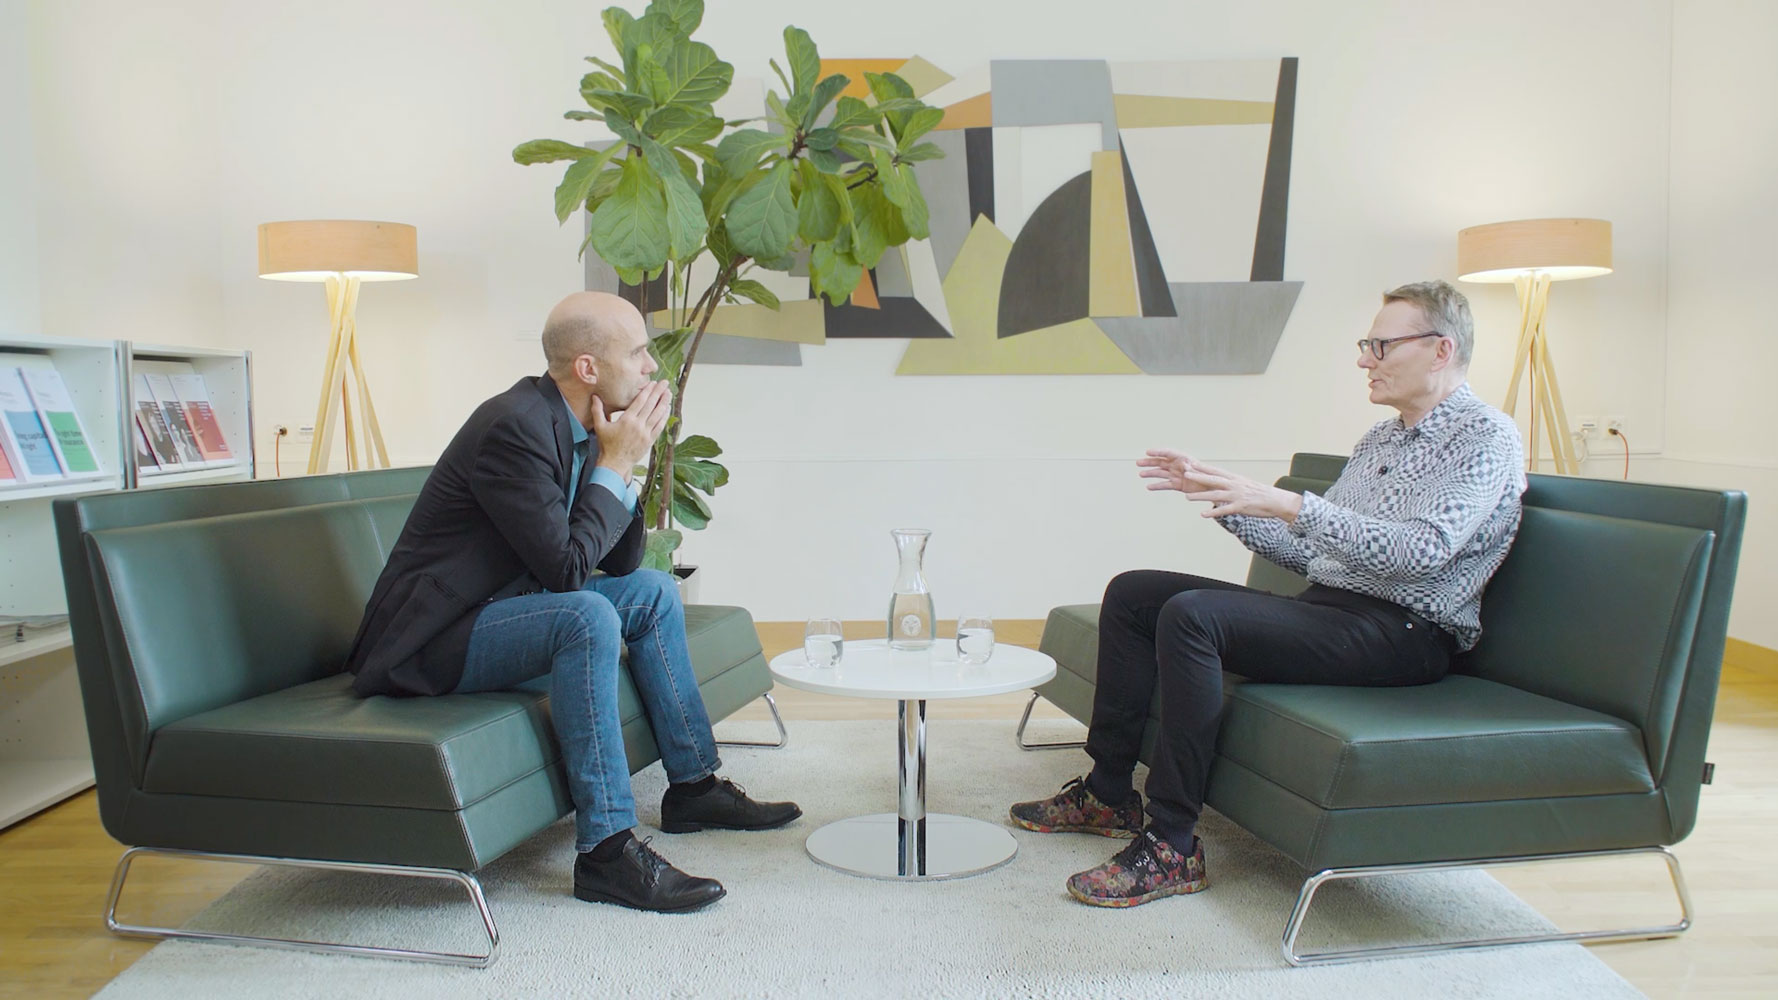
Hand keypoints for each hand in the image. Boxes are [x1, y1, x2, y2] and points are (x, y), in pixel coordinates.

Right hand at [592, 380, 671, 473]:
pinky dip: (664, 417)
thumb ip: (597, 410)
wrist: (615, 464)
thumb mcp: (600, 426)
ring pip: (657, 415)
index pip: (640, 401)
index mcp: (627, 420)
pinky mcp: (650, 441)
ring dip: (664, 403)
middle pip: (651, 405)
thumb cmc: (606, 445)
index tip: (653, 383)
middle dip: (659, 392)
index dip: (648, 391)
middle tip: (665, 383)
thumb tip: (594, 397)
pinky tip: (667, 410)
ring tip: (669, 393)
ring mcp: (645, 433)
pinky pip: (659, 427)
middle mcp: (638, 425)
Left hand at [1138, 449, 1302, 521]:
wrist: (1275, 500)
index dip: (1201, 467)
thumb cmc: (1257, 493)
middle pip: (1213, 479)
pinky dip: (1213, 512)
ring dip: (1201, 496)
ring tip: (1187, 497)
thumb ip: (1228, 482)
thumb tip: (1216, 480)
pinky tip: (1203, 514)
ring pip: (1215, 494)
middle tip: (1184, 473)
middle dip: (1198, 476)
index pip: (1214, 471)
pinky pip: (1224, 510)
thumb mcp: (1242, 484)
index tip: (1189, 463)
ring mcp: (1236, 495)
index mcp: (1233, 478)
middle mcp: (1233, 484)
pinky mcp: (1240, 507)